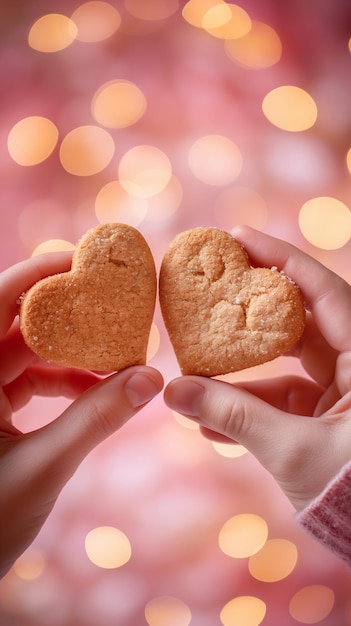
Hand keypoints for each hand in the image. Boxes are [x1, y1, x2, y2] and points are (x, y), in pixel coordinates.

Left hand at [0, 252, 162, 577]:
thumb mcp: (44, 467)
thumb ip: (96, 420)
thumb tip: (151, 380)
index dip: (35, 275)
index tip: (82, 261)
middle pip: (20, 326)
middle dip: (70, 318)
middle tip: (116, 308)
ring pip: (30, 354)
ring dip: (74, 355)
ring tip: (119, 361)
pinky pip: (32, 380)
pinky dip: (65, 381)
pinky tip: (99, 390)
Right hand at [164, 226, 350, 511]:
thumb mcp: (293, 450)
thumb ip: (233, 417)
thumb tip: (174, 392)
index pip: (323, 290)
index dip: (280, 259)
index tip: (238, 237)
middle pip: (299, 320)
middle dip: (250, 311)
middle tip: (208, 291)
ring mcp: (344, 390)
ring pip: (286, 363)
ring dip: (241, 373)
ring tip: (194, 374)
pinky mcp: (329, 415)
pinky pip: (286, 399)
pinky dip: (252, 409)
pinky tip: (212, 426)